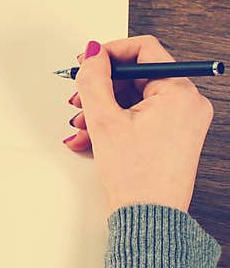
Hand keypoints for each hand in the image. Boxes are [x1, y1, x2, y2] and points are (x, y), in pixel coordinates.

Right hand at [63, 35, 213, 212]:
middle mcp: (188, 103)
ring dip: (103, 108)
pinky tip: (91, 138)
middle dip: (102, 88)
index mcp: (179, 93)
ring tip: (82, 127)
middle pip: (136, 76)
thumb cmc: (136, 176)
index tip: (88, 63)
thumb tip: (93, 53)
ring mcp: (183, 120)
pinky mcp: (174, 135)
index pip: (144, 49)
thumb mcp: (104, 120)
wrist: (148, 217)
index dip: (110, 53)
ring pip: (135, 98)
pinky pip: (141, 116)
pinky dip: (115, 122)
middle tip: (78, 100)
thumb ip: (94, 79)